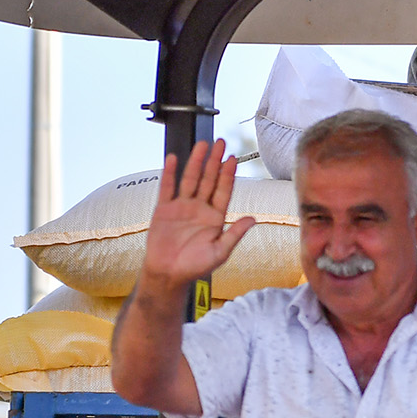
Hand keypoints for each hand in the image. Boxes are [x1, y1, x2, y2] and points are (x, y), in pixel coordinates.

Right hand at [140, 141, 255, 286]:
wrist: (168, 274)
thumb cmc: (195, 267)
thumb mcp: (220, 252)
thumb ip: (234, 234)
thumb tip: (252, 220)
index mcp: (214, 217)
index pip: (223, 190)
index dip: (228, 174)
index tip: (232, 158)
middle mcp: (199, 208)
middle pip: (208, 179)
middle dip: (214, 161)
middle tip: (221, 142)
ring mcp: (181, 207)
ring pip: (190, 179)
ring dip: (196, 161)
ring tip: (202, 144)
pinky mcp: (164, 209)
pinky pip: (167, 187)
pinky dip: (170, 173)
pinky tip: (174, 158)